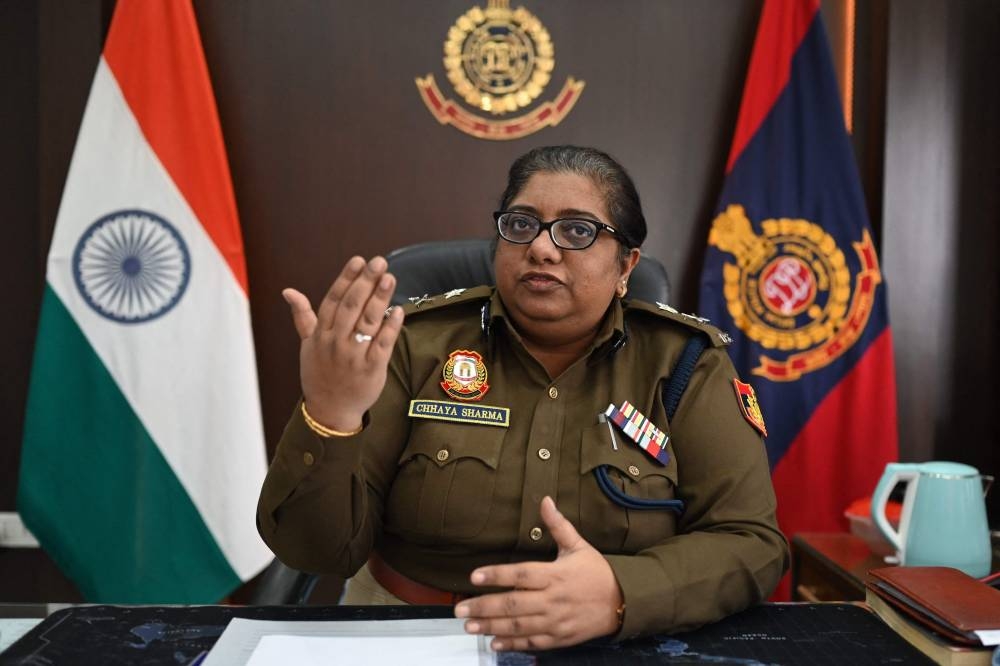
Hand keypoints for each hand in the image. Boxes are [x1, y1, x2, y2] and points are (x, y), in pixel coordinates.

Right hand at [283, 256, 403, 430]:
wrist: (329, 410)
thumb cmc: (319, 374)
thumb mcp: (307, 344)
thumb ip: (302, 316)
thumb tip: (288, 291)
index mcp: (321, 334)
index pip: (334, 300)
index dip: (346, 279)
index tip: (358, 260)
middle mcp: (335, 342)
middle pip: (352, 307)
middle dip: (366, 282)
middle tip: (379, 262)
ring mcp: (353, 356)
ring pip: (367, 322)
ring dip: (380, 299)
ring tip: (390, 278)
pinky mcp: (371, 369)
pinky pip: (382, 344)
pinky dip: (390, 327)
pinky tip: (399, 310)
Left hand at [455, 496, 623, 650]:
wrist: (623, 602)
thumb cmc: (597, 572)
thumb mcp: (578, 545)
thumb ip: (557, 525)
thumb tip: (544, 500)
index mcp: (555, 575)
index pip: (521, 574)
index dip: (497, 575)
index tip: (475, 576)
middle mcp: (553, 599)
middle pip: (514, 604)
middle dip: (484, 607)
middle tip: (460, 608)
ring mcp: (555, 621)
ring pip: (519, 626)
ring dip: (492, 627)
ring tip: (469, 626)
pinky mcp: (560, 638)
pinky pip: (532, 642)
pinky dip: (512, 644)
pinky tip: (494, 643)